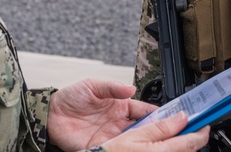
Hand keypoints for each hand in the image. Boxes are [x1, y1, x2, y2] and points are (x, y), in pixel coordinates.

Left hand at [47, 79, 206, 150]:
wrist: (49, 115)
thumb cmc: (70, 97)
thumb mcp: (91, 85)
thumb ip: (111, 87)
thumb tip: (130, 89)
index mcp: (121, 106)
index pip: (147, 112)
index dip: (162, 114)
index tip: (178, 116)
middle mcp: (120, 123)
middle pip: (146, 130)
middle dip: (163, 132)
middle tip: (181, 134)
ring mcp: (113, 138)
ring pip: (137, 144)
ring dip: (150, 146)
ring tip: (167, 147)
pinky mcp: (102, 149)